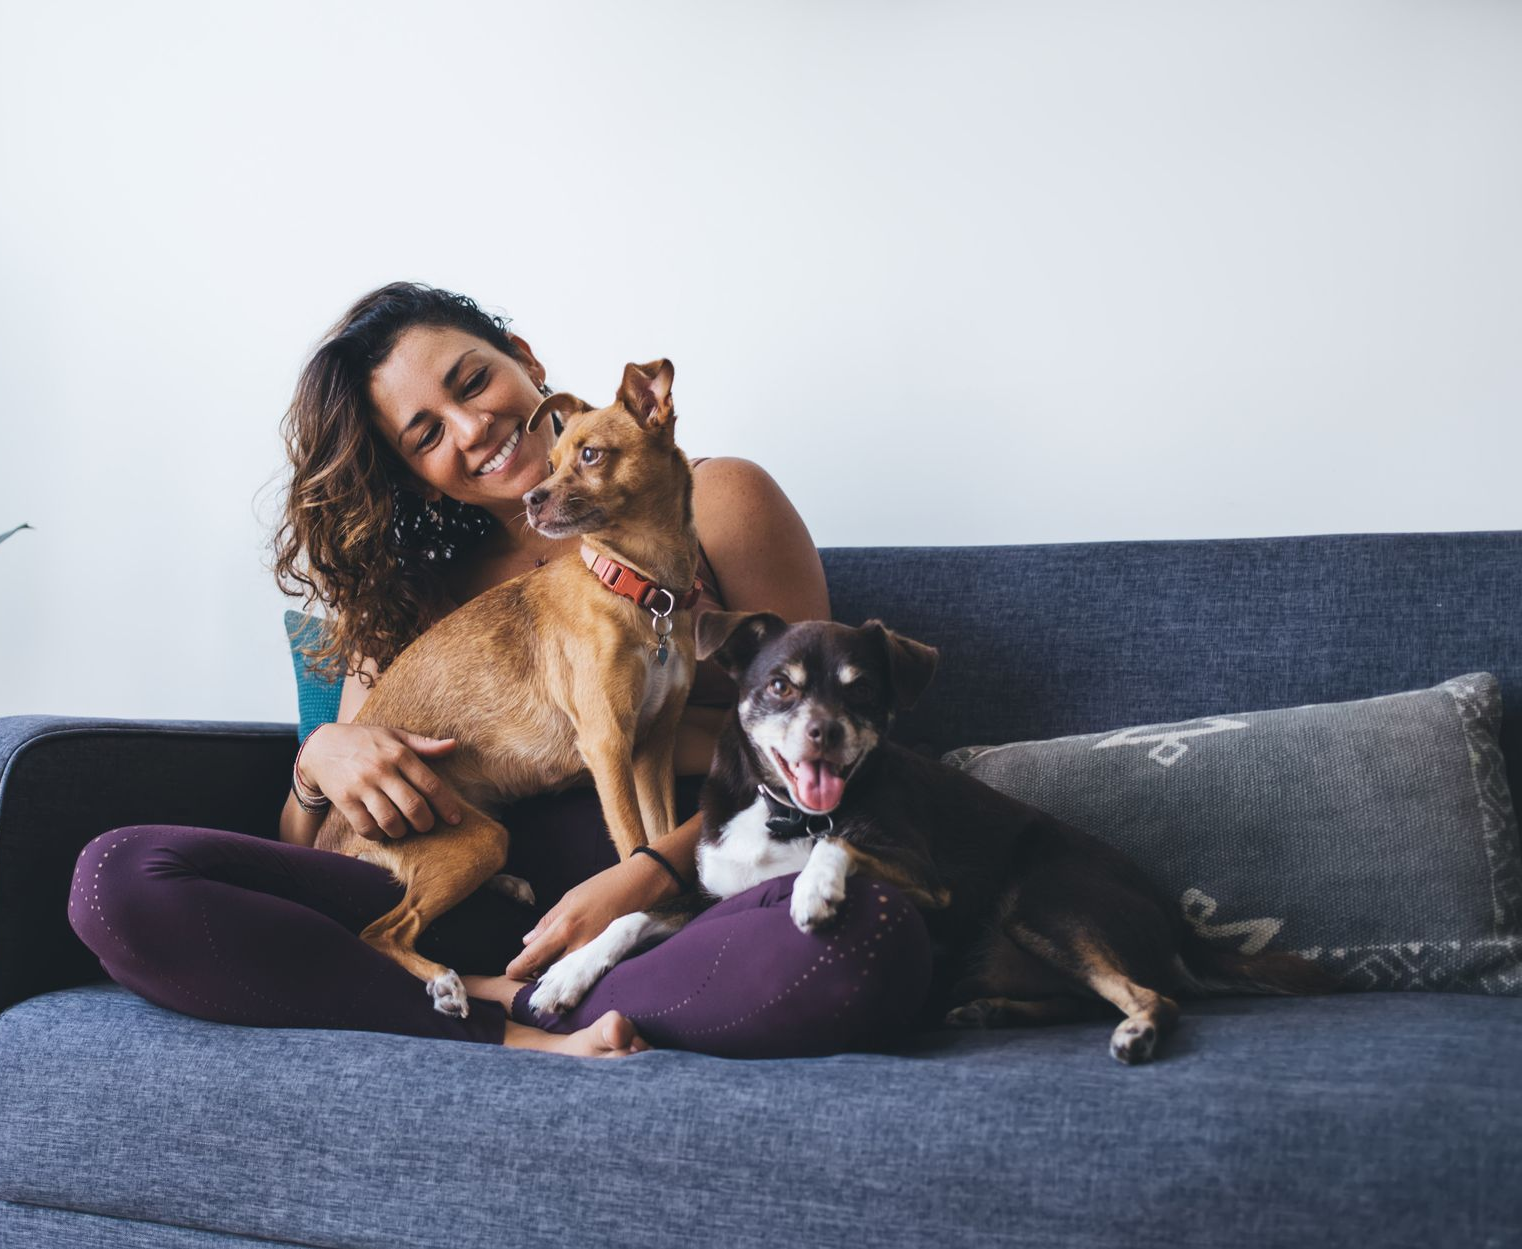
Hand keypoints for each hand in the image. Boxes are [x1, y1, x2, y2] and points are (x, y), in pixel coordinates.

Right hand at [297, 723, 465, 841]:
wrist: (321, 746)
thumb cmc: (365, 741)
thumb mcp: (394, 735)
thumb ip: (424, 744)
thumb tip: (453, 746)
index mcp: (399, 754)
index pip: (430, 784)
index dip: (446, 806)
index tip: (455, 819)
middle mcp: (382, 770)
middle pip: (413, 806)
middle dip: (425, 823)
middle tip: (426, 826)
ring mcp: (362, 786)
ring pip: (390, 820)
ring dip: (401, 831)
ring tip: (404, 828)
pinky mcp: (344, 800)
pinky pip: (366, 827)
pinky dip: (377, 834)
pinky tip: (381, 830)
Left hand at [506, 854, 665, 979]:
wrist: (642, 885)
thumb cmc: (605, 887)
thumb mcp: (570, 898)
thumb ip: (548, 922)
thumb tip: (528, 942)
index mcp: (565, 927)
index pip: (534, 956)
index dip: (519, 968)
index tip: (509, 973)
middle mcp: (579, 945)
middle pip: (548, 973)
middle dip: (536, 978)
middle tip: (526, 980)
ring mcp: (596, 955)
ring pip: (567, 977)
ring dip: (555, 979)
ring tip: (547, 980)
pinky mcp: (610, 959)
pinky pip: (586, 974)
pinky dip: (575, 977)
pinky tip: (571, 976)